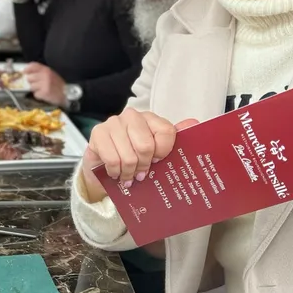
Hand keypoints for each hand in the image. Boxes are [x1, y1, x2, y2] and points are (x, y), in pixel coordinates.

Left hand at [23, 63, 64, 105]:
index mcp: (46, 69)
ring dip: (35, 89)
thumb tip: (28, 72)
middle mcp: (45, 75)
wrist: (67, 93)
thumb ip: (40, 72)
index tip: (25, 72)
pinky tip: (44, 94)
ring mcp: (44, 84)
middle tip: (38, 84)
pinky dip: (39, 95)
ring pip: (31, 87)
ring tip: (42, 89)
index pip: (33, 65)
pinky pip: (35, 94)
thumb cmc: (58, 84)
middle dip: (32, 82)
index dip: (27, 69)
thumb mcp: (51, 74)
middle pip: (29, 77)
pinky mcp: (44, 93)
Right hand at [79, 110, 198, 203]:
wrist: (105, 166)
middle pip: (146, 146)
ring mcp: (114, 123)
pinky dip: (116, 173)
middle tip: (142, 174)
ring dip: (129, 173)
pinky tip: (116, 174)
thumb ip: (176, 139)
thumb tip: (194, 123)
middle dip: (144, 166)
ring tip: (129, 176)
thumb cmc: (134, 158)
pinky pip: (112, 160)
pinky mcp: (98, 133)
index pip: (166, 131)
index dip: (163, 152)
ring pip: (128, 156)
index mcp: (151, 119)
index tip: (158, 161)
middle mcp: (133, 116)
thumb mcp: (157, 152)